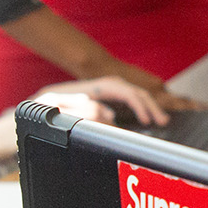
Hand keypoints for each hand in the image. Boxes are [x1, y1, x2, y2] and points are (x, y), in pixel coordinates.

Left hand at [42, 76, 170, 124]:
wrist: (43, 104)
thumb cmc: (51, 106)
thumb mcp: (62, 107)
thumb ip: (84, 111)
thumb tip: (110, 116)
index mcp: (99, 86)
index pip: (127, 92)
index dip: (139, 105)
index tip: (145, 121)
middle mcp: (109, 87)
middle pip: (137, 92)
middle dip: (152, 106)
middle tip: (163, 121)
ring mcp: (111, 92)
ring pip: (137, 96)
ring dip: (151, 108)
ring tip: (162, 121)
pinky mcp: (111, 100)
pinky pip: (132, 102)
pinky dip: (143, 110)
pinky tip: (148, 120)